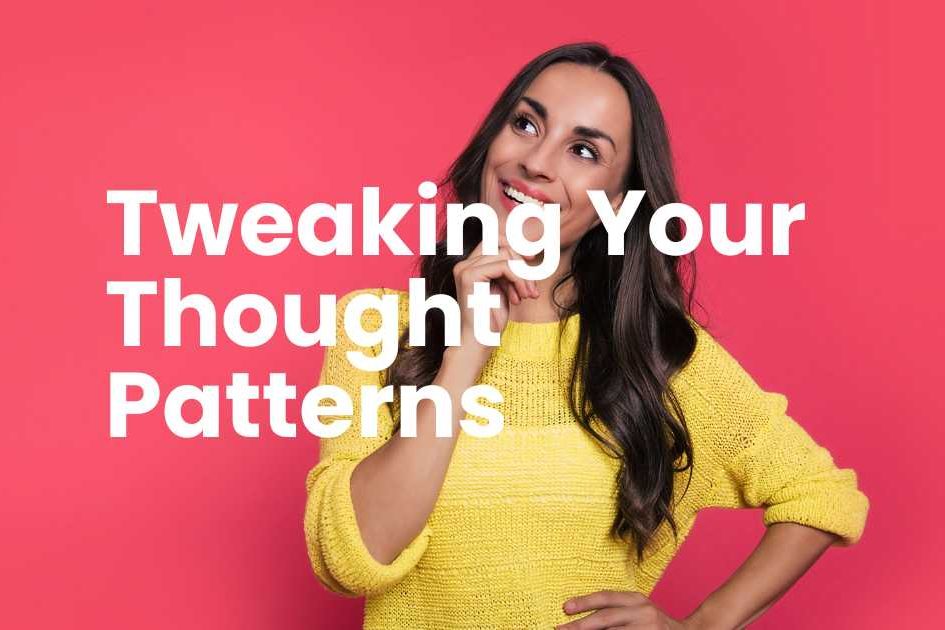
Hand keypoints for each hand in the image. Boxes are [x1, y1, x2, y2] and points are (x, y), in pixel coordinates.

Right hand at [451, 235, 537, 348]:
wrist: (478, 342)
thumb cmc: (491, 321)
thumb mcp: (504, 289)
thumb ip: (509, 271)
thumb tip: (528, 253)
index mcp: (469, 266)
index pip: (494, 241)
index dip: (515, 247)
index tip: (531, 261)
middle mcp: (464, 264)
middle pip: (502, 245)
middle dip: (522, 264)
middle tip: (531, 290)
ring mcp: (465, 269)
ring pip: (506, 255)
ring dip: (523, 276)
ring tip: (527, 296)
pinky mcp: (470, 276)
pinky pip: (504, 266)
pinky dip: (518, 279)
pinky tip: (519, 298)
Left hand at [557, 590, 690, 629]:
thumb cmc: (656, 624)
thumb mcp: (639, 610)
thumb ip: (617, 612)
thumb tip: (585, 619)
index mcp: (637, 600)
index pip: (606, 598)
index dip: (584, 602)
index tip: (565, 608)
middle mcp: (642, 612)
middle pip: (606, 618)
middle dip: (581, 625)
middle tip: (561, 629)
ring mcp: (647, 629)